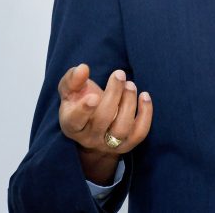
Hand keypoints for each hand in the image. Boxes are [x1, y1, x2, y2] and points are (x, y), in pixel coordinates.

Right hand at [57, 64, 152, 183]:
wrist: (92, 126)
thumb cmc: (79, 100)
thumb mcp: (69, 89)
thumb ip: (73, 78)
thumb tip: (83, 68)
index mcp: (71, 124)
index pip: (76, 120)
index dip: (84, 110)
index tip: (94, 96)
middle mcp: (89, 138)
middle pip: (102, 120)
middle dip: (113, 94)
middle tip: (119, 74)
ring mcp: (108, 144)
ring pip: (121, 128)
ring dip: (129, 103)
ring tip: (130, 84)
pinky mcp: (126, 145)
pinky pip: (139, 133)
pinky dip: (145, 114)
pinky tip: (144, 95)